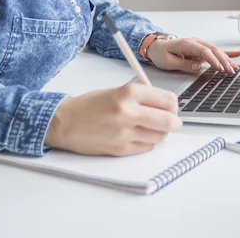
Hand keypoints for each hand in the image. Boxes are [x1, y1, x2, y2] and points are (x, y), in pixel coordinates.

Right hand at [44, 84, 181, 156]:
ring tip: (149, 128)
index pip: (168, 100)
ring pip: (160, 137)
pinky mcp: (120, 149)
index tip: (171, 108)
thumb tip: (166, 106)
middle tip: (172, 123)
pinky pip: (146, 148)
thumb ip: (141, 97)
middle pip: (170, 121)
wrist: (64, 122)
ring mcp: (124, 132)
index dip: (173, 106)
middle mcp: (128, 112)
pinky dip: (146, 143)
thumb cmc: (89, 105)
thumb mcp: (117, 91)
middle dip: (174, 123)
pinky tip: (137, 136)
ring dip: (159, 134)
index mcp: (129, 92)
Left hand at [147, 37, 239, 74]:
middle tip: (230, 71)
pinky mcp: (200, 50)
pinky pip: (215, 52)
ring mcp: (199, 45)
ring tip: (234, 68)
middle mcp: (195, 42)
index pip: (204, 51)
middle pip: (213, 50)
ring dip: (226, 59)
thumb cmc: (160, 53)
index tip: (220, 68)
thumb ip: (183, 64)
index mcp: (187, 43)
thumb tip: (198, 66)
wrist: (156, 47)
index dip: (213, 60)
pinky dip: (226, 53)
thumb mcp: (168, 62)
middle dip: (223, 61)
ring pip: (216, 51)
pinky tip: (237, 54)